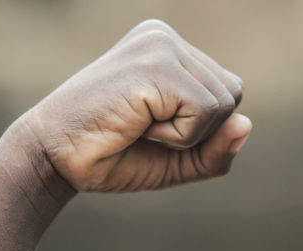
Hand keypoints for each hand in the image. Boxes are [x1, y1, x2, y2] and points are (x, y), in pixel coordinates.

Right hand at [17, 20, 250, 193]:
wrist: (55, 158)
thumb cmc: (113, 156)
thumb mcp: (179, 161)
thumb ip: (218, 150)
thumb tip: (247, 124)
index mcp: (169, 49)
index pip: (228, 92)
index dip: (204, 129)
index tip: (153, 129)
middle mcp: (165, 38)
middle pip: (232, 96)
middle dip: (200, 131)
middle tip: (146, 130)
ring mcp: (160, 46)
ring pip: (223, 105)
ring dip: (186, 135)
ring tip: (140, 126)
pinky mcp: (155, 64)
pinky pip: (204, 113)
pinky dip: (178, 136)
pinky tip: (139, 125)